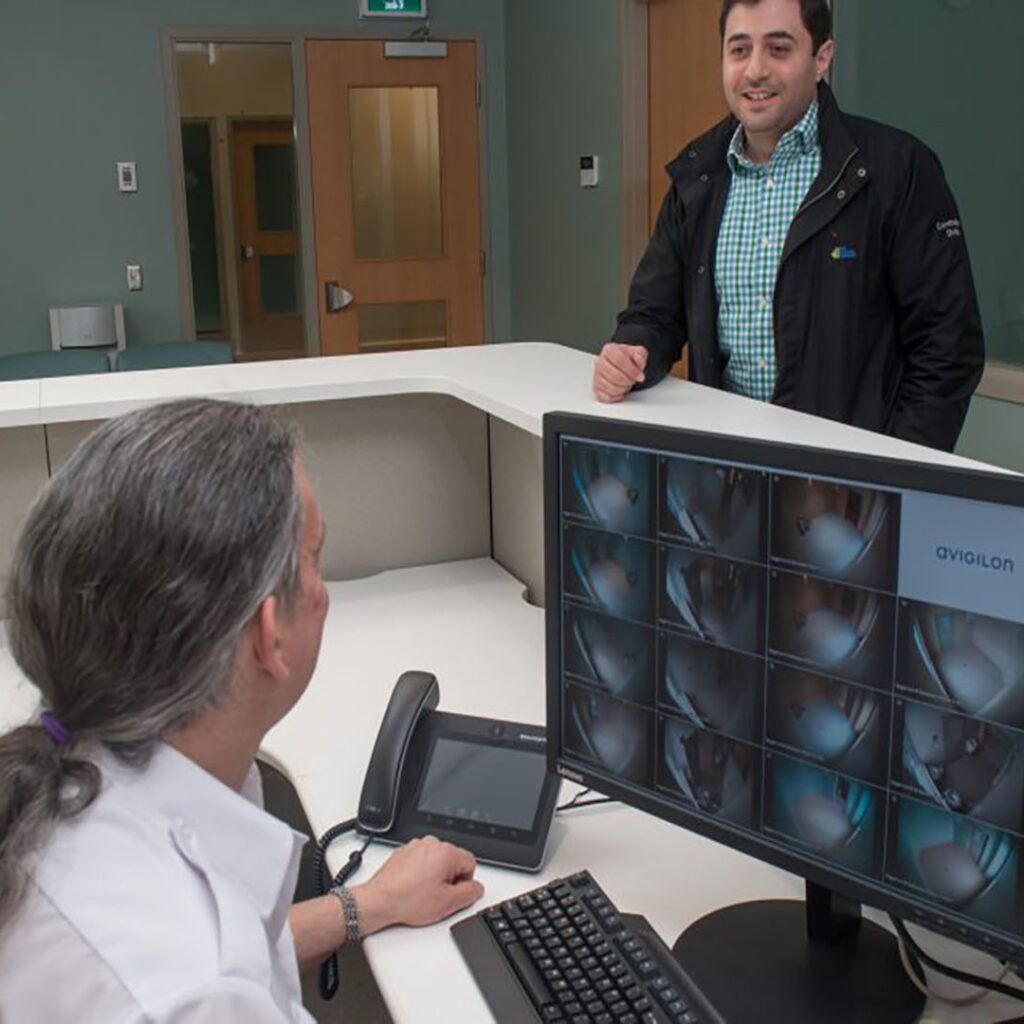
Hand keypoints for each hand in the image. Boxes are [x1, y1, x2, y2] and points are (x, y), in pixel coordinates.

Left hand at [352, 835, 483, 933]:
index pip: (470, 863)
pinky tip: (412, 887)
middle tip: (436, 895)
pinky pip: (421, 861)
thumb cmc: (407, 900)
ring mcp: (415, 846)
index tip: (452, 892)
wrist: (378, 901)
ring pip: (436, 860)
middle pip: (453, 860)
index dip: (464, 882)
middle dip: (449, 878)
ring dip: (434, 875)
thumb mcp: (448, 903)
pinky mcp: (403, 852)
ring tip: (421, 892)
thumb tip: (476, 888)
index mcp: (445, 852)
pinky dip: (420, 873)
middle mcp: (431, 844)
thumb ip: (470, 893)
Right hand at [593, 343, 647, 402]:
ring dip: (623, 388)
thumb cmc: (628, 359)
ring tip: (627, 384)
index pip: (620, 360)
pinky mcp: (596, 388)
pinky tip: (620, 390)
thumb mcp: (638, 352)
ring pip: (611, 387)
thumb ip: (640, 354)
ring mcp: (596, 376)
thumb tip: (638, 361)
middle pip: (615, 375)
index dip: (632, 370)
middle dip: (628, 381)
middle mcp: (600, 362)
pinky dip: (616, 396)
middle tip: (633, 380)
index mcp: (609, 350)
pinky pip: (606, 397)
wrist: (621, 365)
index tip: (640, 376)